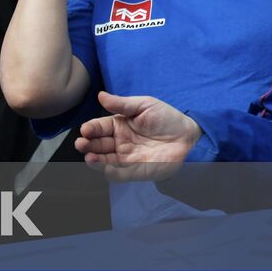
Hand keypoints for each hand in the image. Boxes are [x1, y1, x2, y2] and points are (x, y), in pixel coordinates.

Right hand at [75, 92, 201, 181]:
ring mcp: (127, 158)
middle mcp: (119, 143)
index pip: (99, 127)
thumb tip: (100, 96)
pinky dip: (109, 172)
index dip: (90, 129)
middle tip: (82, 144)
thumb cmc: (167, 118)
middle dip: (87, 145)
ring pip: (104, 161)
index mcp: (119, 125)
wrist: (189, 137)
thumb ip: (122, 103)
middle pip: (97, 145)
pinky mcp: (136, 171)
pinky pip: (119, 174)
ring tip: (89, 158)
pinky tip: (103, 168)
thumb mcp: (144, 105)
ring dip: (94, 161)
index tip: (85, 130)